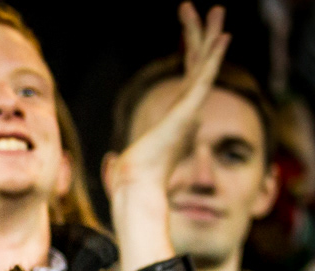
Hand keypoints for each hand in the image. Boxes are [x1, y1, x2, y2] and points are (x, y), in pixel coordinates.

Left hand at [105, 3, 228, 270]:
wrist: (135, 190)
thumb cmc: (130, 182)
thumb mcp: (125, 164)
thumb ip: (120, 161)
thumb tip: (111, 161)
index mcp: (174, 118)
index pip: (187, 77)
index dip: (192, 53)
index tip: (192, 33)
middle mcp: (186, 111)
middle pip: (197, 63)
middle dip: (200, 34)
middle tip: (204, 8)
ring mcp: (188, 111)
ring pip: (203, 64)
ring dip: (210, 35)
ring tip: (218, 8)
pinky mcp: (186, 114)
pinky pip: (203, 79)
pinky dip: (213, 58)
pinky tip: (223, 37)